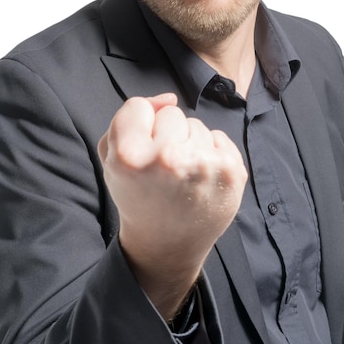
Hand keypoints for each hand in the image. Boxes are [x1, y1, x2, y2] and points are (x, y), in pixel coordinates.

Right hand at [97, 93, 246, 318]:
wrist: (167, 245)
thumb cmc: (137, 196)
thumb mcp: (112, 158)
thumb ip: (128, 117)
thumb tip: (169, 98)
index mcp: (130, 156)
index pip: (137, 106)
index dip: (138, 128)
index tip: (141, 154)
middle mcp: (169, 159)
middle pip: (171, 113)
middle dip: (166, 135)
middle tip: (163, 169)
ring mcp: (205, 165)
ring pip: (196, 125)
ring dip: (189, 144)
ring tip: (182, 176)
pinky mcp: (232, 171)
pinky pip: (218, 137)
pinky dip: (211, 153)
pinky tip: (201, 178)